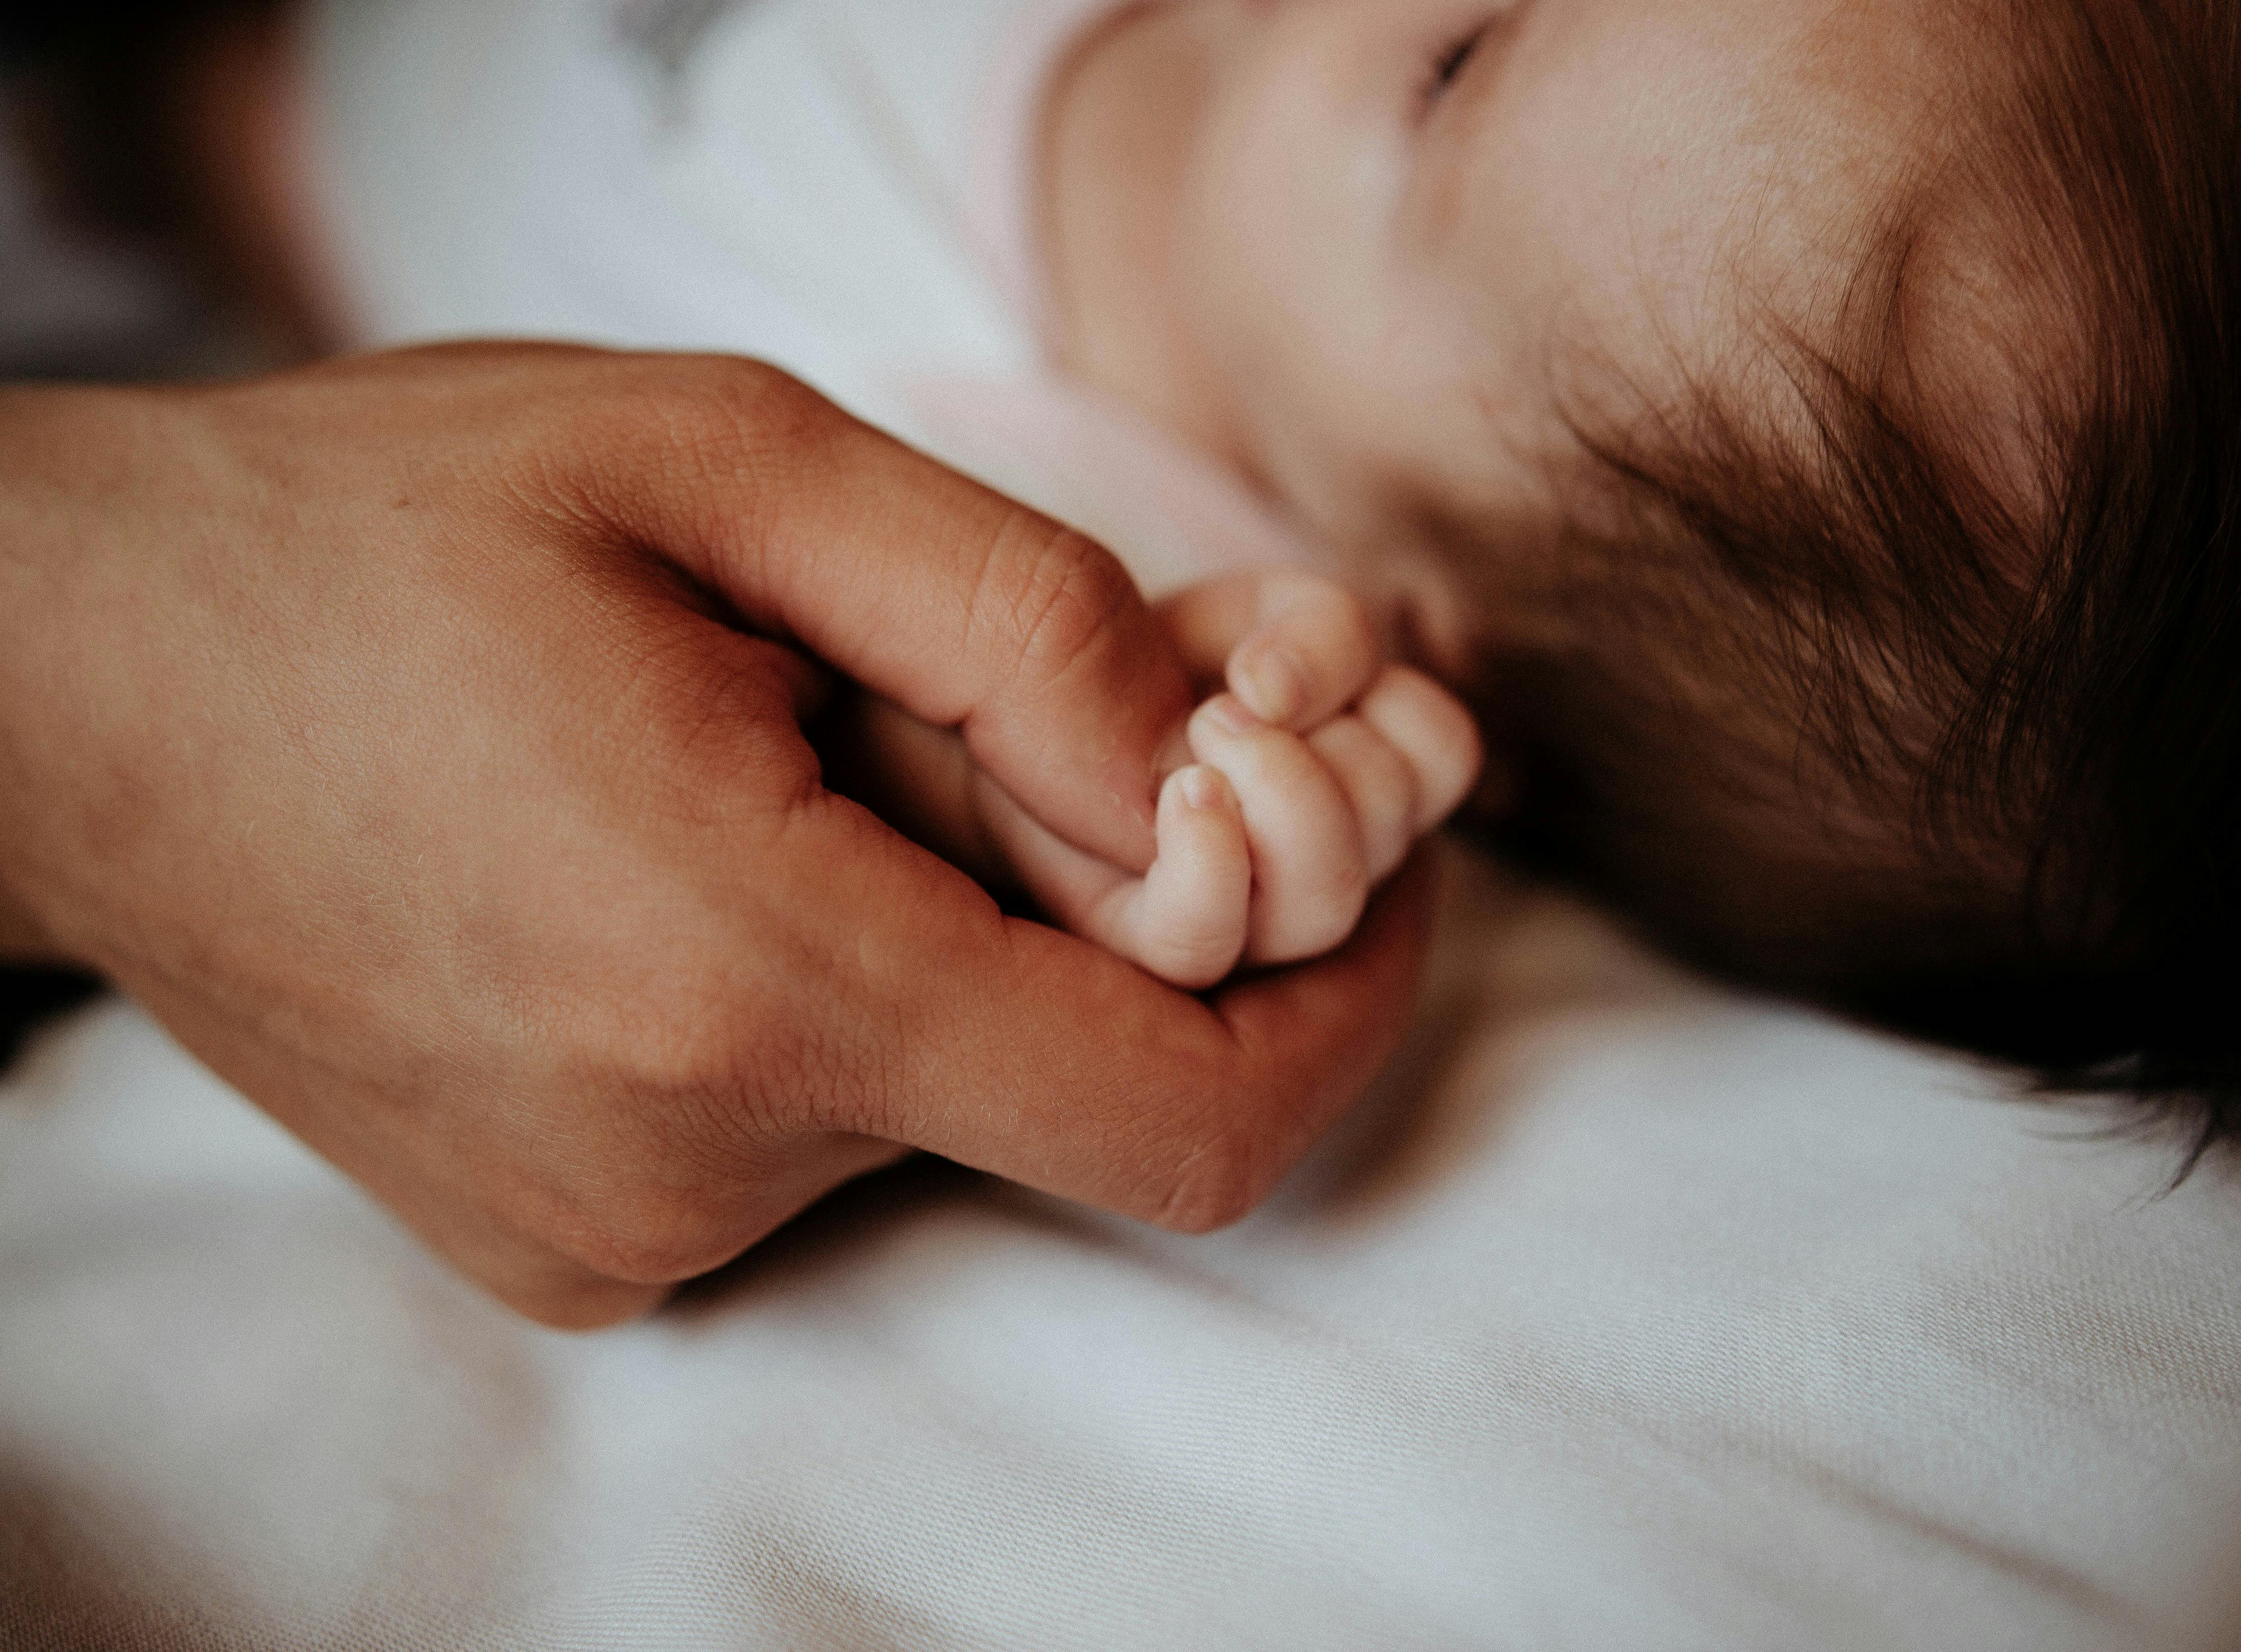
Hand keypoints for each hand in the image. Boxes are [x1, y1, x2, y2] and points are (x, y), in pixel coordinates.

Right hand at [0, 344, 1432, 1326]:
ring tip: (802, 756)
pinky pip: (818, 1124)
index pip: (1185, 1119)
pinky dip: (853, 987)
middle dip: (1121, 902)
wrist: (74, 685)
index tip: (1385, 866)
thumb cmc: (379, 534)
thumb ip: (1020, 623)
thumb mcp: (725, 462)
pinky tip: (724, 846)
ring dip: (961, 927)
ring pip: (941, 1090)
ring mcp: (621, 1234)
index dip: (1345, 1008)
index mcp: (743, 983)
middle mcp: (686, 1165)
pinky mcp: (575, 1242)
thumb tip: (1208, 774)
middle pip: (1065, 1074)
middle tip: (1033, 713)